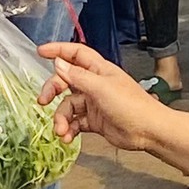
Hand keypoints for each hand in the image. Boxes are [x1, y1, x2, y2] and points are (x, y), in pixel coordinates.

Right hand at [37, 40, 173, 151]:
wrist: (148, 131)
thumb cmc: (131, 105)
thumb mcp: (101, 88)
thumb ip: (77, 76)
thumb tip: (58, 64)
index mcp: (99, 70)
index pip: (75, 54)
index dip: (58, 50)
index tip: (41, 51)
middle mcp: (94, 84)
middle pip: (65, 81)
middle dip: (52, 90)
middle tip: (42, 100)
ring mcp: (94, 103)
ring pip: (68, 106)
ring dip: (61, 118)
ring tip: (61, 130)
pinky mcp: (94, 121)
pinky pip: (74, 122)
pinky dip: (69, 129)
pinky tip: (68, 137)